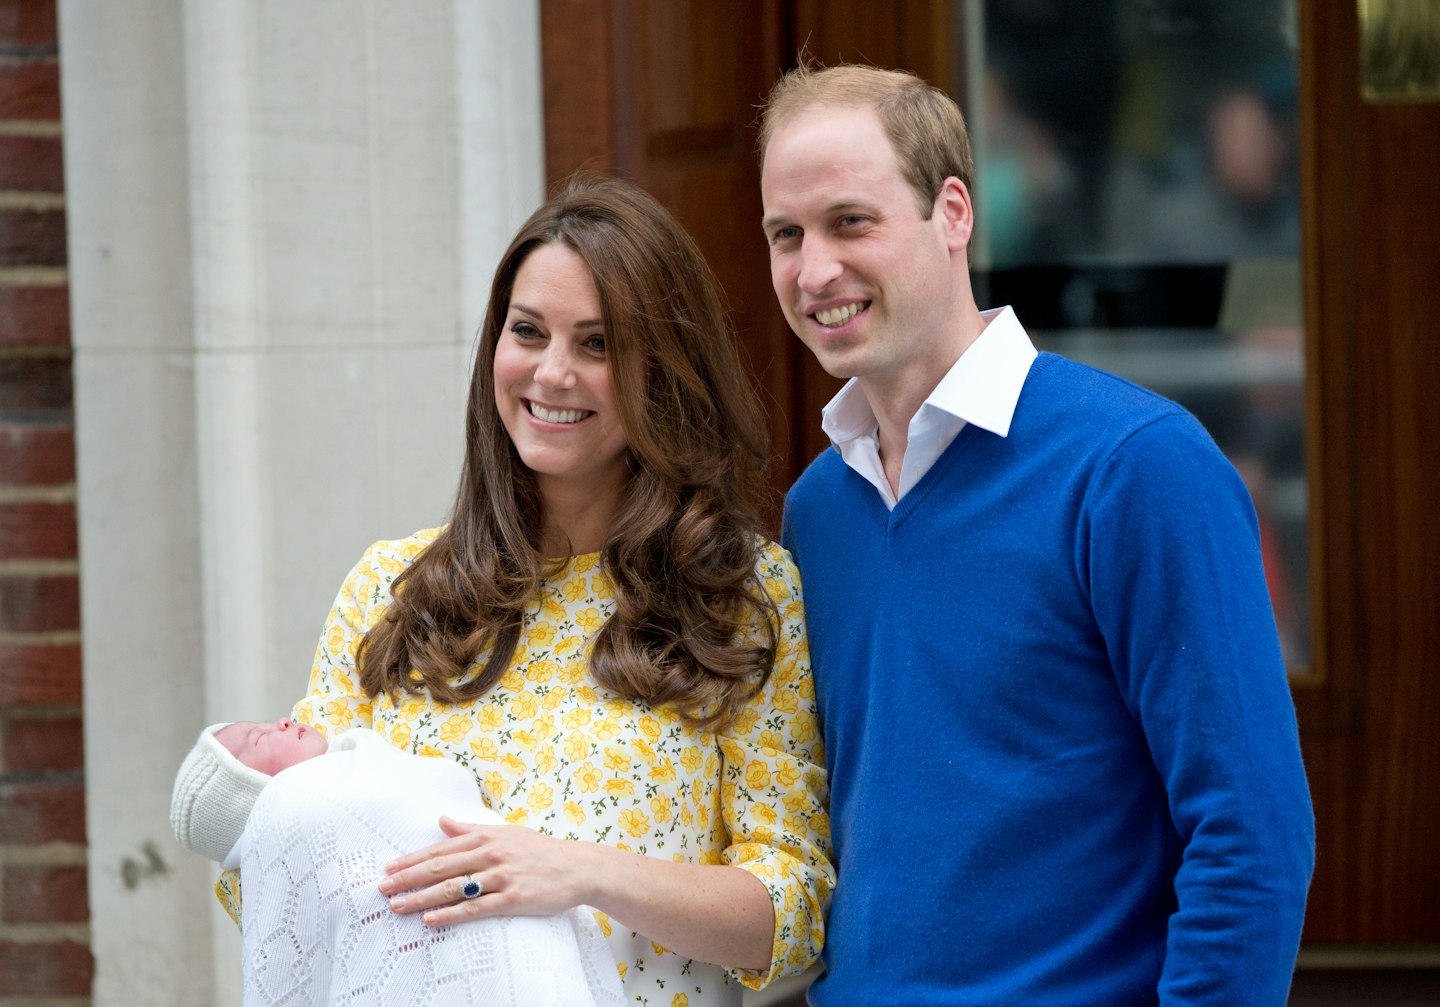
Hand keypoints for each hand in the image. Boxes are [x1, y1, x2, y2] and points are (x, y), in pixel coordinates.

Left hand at [377, 816, 595, 926]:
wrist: (577, 867)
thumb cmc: (539, 850)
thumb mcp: (506, 832)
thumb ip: (471, 829)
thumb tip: (441, 821)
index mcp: (487, 836)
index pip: (441, 848)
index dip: (412, 859)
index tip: (389, 868)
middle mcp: (491, 853)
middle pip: (441, 867)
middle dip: (408, 878)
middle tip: (382, 888)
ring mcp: (502, 876)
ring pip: (453, 888)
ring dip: (422, 898)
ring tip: (398, 905)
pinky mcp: (513, 898)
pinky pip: (476, 908)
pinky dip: (451, 914)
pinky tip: (431, 919)